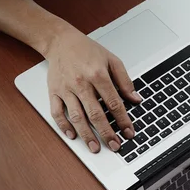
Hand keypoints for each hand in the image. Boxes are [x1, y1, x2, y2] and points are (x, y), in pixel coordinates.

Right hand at [45, 29, 140, 152]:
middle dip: (106, 133)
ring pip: (76, 117)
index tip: (129, 132)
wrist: (60, 41)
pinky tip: (73, 135)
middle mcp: (81, 83)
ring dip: (86, 135)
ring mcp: (66, 89)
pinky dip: (64, 126)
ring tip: (95, 148)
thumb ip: (125, 81)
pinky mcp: (54, 92)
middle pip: (95, 114)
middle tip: (115, 146)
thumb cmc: (87, 50)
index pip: (113, 103)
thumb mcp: (112, 60)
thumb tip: (136, 99)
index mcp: (98, 75)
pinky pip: (57, 112)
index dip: (123, 120)